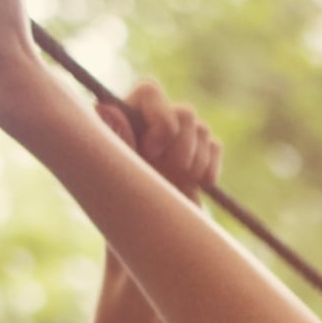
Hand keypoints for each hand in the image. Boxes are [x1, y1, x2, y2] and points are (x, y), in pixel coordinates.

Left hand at [101, 78, 222, 200]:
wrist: (148, 230)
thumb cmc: (124, 202)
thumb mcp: (118, 171)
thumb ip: (117, 139)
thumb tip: (106, 109)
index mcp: (128, 117)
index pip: (151, 92)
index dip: (160, 118)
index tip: (151, 152)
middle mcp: (154, 120)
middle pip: (185, 112)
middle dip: (182, 146)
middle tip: (168, 172)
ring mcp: (180, 136)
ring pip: (203, 129)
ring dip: (194, 161)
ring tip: (177, 183)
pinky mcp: (201, 153)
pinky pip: (215, 146)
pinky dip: (209, 168)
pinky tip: (197, 185)